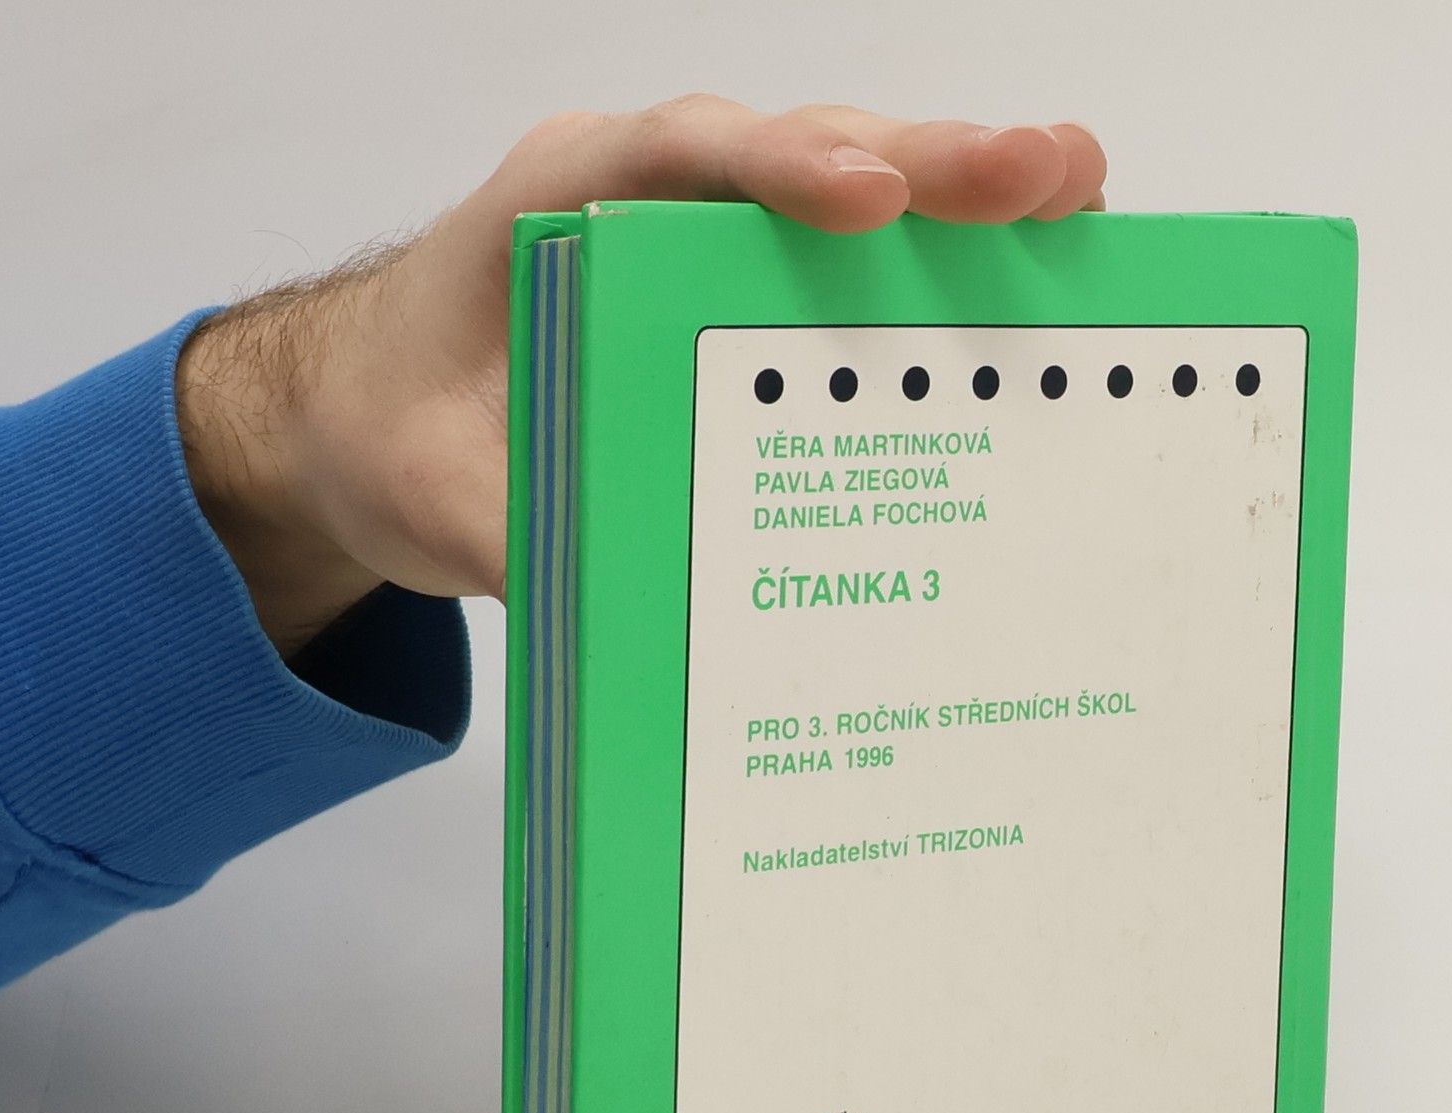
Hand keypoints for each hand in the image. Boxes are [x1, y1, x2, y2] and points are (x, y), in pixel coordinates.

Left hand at [176, 100, 1107, 653]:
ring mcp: (707, 237)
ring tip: (1077, 202)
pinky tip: (1027, 281)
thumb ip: (528, 538)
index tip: (869, 199)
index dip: (780, 168)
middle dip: (930, 163)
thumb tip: (641, 619)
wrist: (374, 421)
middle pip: (802, 154)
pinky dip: (938, 267)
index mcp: (562, 206)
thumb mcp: (440, 501)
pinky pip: (849, 266)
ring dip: (962, 199)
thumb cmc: (399, 432)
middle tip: (1047, 174)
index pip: (680, 156)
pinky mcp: (742, 296)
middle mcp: (649, 197)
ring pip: (848, 191)